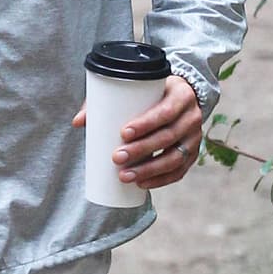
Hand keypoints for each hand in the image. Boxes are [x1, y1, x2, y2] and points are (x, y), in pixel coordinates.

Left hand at [73, 75, 202, 190]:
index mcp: (181, 95)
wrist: (181, 98)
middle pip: (168, 136)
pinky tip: (143, 184)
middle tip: (116, 157)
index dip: (146, 124)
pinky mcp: (192, 154)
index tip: (122, 133)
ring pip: (174, 157)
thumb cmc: (152, 93)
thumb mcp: (137, 89)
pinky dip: (160, 180)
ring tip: (124, 176)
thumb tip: (78, 122)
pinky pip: (179, 171)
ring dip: (149, 170)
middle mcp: (192, 116)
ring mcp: (195, 137)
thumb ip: (108, 101)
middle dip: (141, 150)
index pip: (166, 111)